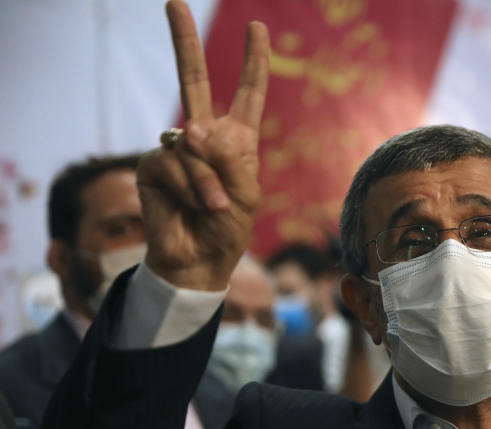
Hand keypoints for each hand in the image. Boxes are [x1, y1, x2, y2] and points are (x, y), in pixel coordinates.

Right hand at [138, 0, 269, 290]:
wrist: (200, 260)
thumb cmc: (229, 229)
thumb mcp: (246, 193)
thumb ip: (229, 159)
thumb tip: (191, 129)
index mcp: (236, 140)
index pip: (246, 94)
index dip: (252, 63)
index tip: (257, 28)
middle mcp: (203, 137)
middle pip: (192, 80)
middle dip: (183, 42)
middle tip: (173, 1)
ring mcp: (175, 148)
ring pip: (193, 145)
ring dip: (208, 181)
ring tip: (215, 207)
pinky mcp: (152, 165)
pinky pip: (174, 163)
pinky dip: (191, 186)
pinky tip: (196, 205)